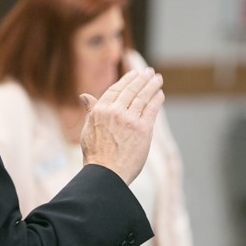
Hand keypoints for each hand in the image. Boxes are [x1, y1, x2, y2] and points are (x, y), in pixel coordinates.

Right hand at [80, 68, 164, 184]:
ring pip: (142, 97)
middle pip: (131, 90)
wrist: (105, 174)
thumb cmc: (96, 155)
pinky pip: (151, 109)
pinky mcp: (142, 129)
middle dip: (142, 79)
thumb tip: (84, 96)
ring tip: (157, 78)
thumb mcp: (88, 129)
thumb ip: (91, 110)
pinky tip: (160, 94)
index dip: (127, 80)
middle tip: (149, 72)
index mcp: (100, 111)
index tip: (134, 74)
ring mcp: (129, 120)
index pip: (116, 89)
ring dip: (151, 85)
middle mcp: (114, 112)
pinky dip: (156, 100)